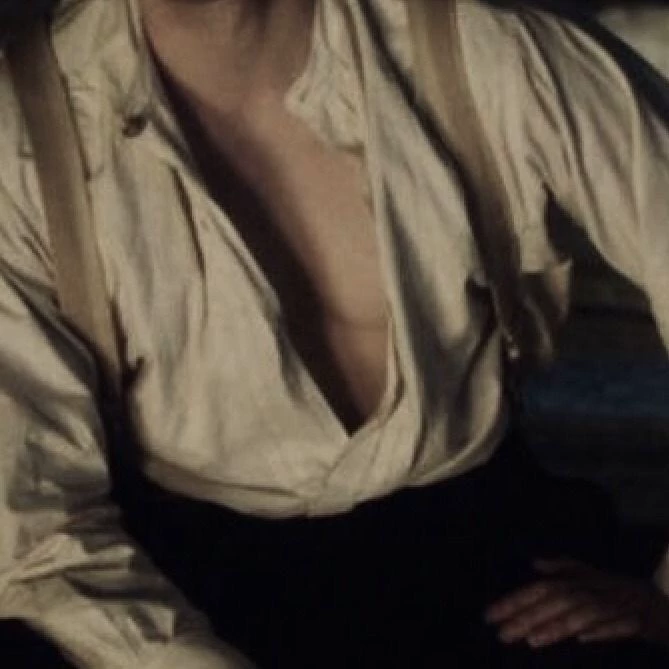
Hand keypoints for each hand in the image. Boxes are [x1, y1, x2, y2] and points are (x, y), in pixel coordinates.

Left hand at [484, 558, 668, 648]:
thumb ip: (562, 568)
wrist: (662, 601)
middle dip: (527, 617)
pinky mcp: (636, 622)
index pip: (539, 589)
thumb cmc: (618, 589)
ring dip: (558, 626)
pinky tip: (583, 639)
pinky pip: (617, 626)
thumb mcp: (590, 574)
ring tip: (533, 640)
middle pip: (555, 601)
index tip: (490, 616)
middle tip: (502, 634)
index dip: (514, 601)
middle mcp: (591, 590)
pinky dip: (601, 631)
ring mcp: (613, 606)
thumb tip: (534, 562)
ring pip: (581, 615)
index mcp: (577, 580)